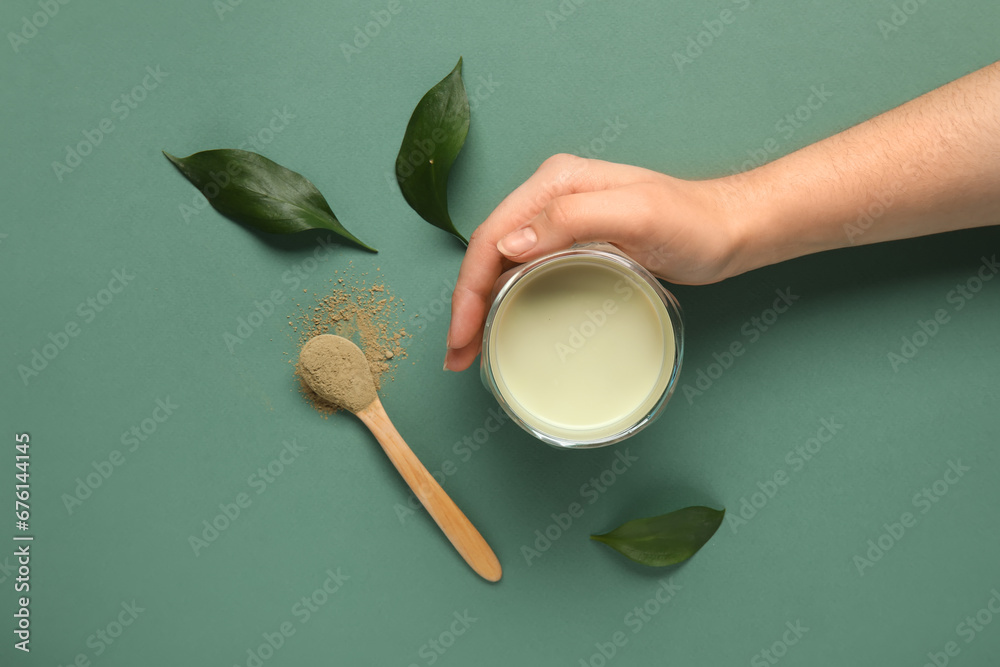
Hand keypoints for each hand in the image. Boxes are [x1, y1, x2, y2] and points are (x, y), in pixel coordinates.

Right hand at [443, 153, 752, 370]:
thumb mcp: (638, 215)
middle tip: (458, 355)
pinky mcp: (572, 242)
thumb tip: (509, 244)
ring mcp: (559, 219)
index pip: (491, 236)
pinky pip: (523, 271)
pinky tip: (499, 325)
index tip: (461, 337)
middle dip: (464, 304)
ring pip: (500, 264)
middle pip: (487, 252)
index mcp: (554, 182)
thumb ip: (574, 217)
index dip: (467, 290)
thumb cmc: (692, 222)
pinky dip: (504, 300)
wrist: (728, 229)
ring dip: (478, 306)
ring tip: (469, 351)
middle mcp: (549, 196)